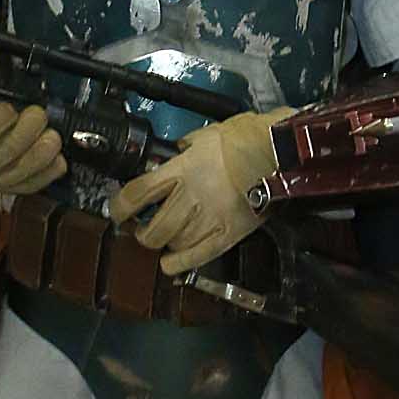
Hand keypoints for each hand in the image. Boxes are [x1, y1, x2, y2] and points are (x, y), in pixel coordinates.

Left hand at [107, 111, 277, 274]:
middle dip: (142, 233)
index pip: (137, 194)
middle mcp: (191, 197)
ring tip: (165, 241)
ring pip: (173, 244)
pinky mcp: (229, 233)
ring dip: (164, 245)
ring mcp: (210, 218)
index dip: (120, 207)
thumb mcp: (208, 134)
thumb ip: (187, 148)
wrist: (280, 153)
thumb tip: (178, 153)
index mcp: (182, 169)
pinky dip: (180, 264)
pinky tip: (171, 264)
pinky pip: (198, 256)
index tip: (117, 211)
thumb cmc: (247, 138)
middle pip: (153, 229)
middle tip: (143, 228)